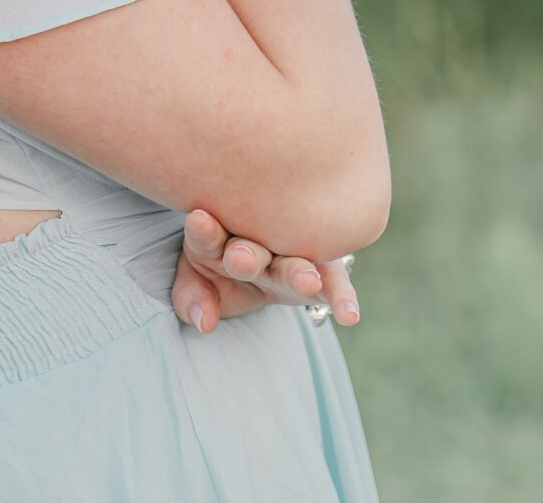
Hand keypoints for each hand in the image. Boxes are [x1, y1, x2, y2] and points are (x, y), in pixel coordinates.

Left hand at [171, 209, 360, 331]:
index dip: (202, 229)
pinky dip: (342, 296)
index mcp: (221, 235)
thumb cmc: (221, 263)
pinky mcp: (322, 271)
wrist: (255, 258)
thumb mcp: (198, 281)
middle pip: (253, 244)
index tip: (197, 220)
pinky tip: (349, 314)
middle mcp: (259, 237)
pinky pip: (335, 282)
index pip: (208, 233)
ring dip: (298, 272)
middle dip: (247, 254)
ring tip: (307, 281)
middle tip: (240, 259)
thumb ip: (193, 299)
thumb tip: (205, 322)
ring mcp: (292, 251)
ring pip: (294, 260)